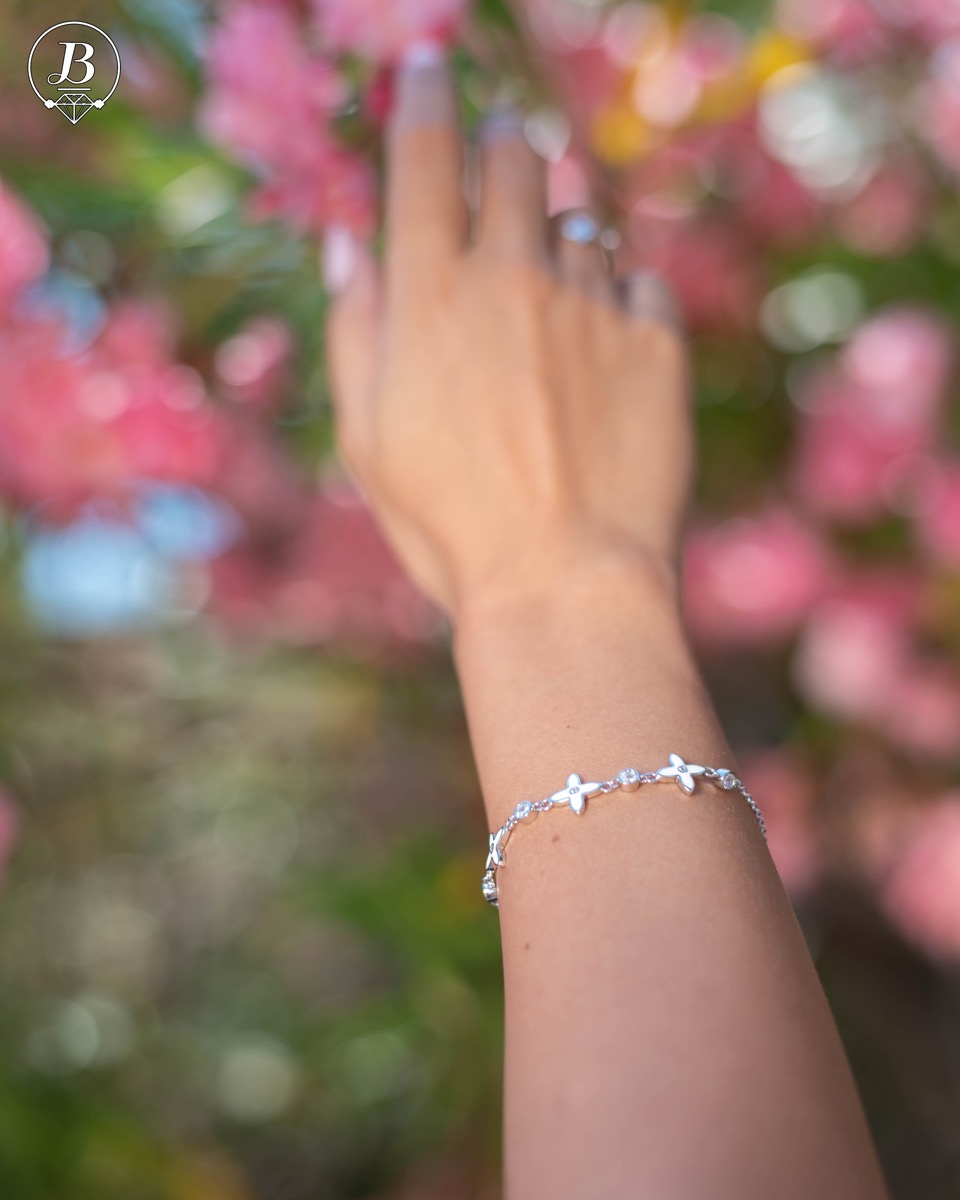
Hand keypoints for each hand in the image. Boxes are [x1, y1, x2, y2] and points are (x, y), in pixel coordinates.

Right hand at [325, 48, 692, 625]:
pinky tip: (603, 333)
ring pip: (582, 216)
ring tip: (552, 249)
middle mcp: (515, 277)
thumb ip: (355, 325)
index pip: (424, 158)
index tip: (429, 67)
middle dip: (502, 144)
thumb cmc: (447, 521)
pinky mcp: (657, 343)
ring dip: (563, 215)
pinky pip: (639, 284)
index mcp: (431, 294)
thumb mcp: (368, 435)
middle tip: (501, 149)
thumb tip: (349, 238)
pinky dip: (618, 291)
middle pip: (513, 163)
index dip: (424, 99)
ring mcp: (594, 304)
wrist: (563, 582)